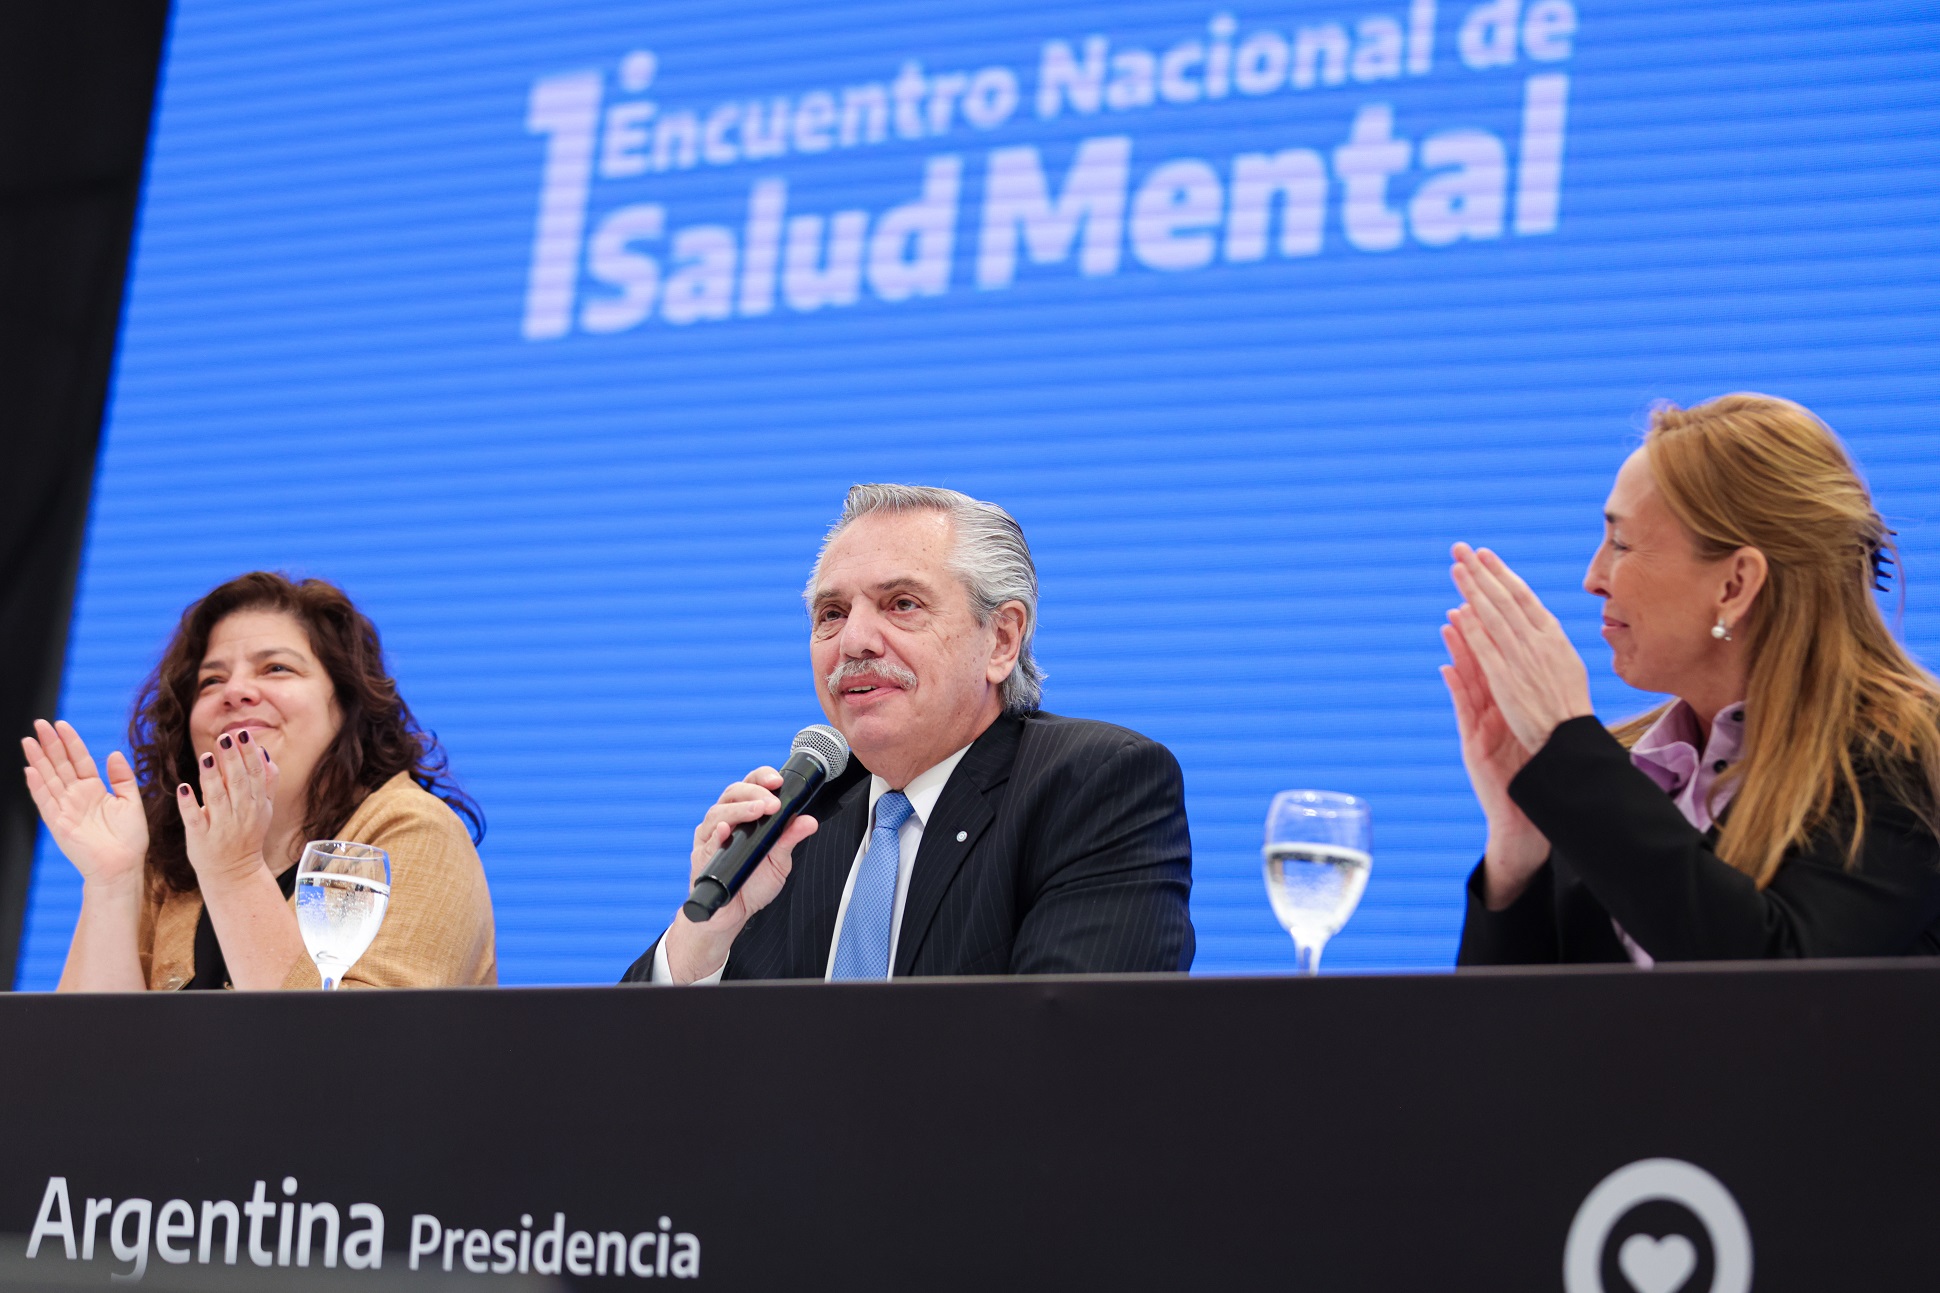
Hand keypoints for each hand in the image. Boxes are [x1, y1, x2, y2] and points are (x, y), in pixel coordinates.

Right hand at [22, 720, 147, 888]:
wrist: (123, 867)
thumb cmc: (129, 838)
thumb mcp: (130, 802)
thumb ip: (122, 778)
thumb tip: (113, 753)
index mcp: (94, 789)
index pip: (79, 760)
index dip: (70, 742)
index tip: (61, 724)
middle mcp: (77, 796)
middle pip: (60, 765)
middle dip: (50, 744)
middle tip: (39, 723)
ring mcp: (65, 809)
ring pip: (49, 778)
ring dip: (39, 760)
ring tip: (29, 740)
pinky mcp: (58, 824)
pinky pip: (46, 802)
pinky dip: (38, 786)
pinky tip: (30, 770)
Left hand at [178, 729, 279, 886]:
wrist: (234, 872)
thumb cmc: (247, 836)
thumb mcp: (264, 810)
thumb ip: (267, 782)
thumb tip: (265, 753)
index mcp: (257, 804)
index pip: (255, 774)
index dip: (249, 753)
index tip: (242, 733)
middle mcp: (242, 814)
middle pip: (237, 782)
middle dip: (232, 758)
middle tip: (225, 737)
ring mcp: (221, 826)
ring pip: (216, 798)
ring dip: (211, 777)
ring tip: (206, 757)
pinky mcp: (201, 838)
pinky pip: (195, 819)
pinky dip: (189, 804)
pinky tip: (183, 789)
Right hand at [661, 767, 818, 983]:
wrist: (732, 915)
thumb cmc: (752, 884)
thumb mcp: (779, 861)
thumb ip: (790, 839)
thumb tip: (808, 821)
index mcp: (744, 816)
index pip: (750, 786)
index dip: (762, 777)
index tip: (777, 780)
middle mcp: (725, 821)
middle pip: (733, 793)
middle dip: (754, 792)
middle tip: (772, 802)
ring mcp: (711, 837)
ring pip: (718, 812)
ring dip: (739, 809)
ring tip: (758, 810)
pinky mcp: (702, 856)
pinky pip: (707, 841)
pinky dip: (716, 833)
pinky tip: (725, 830)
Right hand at [1440, 621, 1548, 907]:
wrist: (1524, 819)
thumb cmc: (1530, 776)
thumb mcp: (1532, 735)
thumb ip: (1527, 706)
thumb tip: (1537, 676)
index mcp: (1510, 703)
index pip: (1504, 658)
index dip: (1500, 628)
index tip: (1498, 599)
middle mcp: (1493, 710)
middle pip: (1483, 660)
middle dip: (1475, 625)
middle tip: (1465, 593)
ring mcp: (1482, 726)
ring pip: (1470, 680)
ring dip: (1460, 649)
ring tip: (1450, 620)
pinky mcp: (1475, 745)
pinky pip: (1465, 711)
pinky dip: (1456, 689)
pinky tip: (1447, 669)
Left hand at [1447, 543, 1593, 751]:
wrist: (1569, 736)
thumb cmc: (1568, 703)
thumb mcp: (1567, 663)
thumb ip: (1549, 641)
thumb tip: (1539, 621)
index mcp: (1554, 636)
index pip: (1523, 596)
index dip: (1501, 573)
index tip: (1484, 555)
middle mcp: (1537, 642)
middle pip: (1504, 598)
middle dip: (1481, 571)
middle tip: (1461, 549)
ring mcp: (1521, 659)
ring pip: (1493, 617)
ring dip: (1472, 590)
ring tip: (1455, 568)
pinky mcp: (1506, 680)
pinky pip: (1485, 649)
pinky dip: (1471, 628)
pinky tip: (1457, 612)